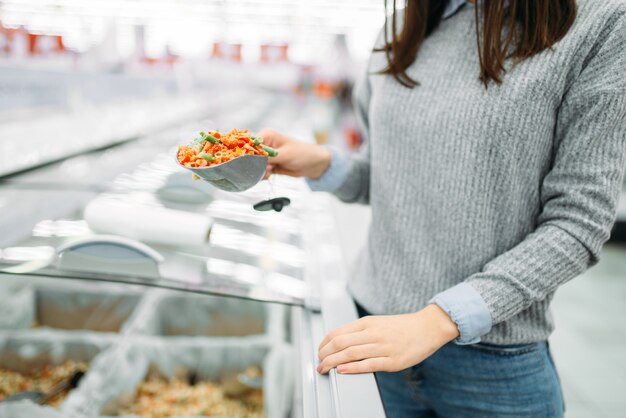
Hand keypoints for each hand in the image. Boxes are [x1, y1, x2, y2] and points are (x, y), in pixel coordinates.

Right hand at [256, 128, 330, 178]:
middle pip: (249, 156)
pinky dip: (263, 174)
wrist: (314, 164)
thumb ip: (267, 157)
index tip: (251, 164)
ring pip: (253, 165)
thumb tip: (251, 160)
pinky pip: (259, 171)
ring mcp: (265, 155)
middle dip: (254, 165)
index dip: (247, 155)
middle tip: (267, 168)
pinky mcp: (268, 164)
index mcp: (266, 135)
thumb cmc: (302, 154)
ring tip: (271, 171)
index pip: (249, 144)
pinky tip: (271, 173)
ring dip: (259, 171)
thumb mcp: (284, 155)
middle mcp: (264, 144)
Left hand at [317, 304, 458, 373]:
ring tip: (324, 369)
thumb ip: (360, 331)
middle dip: (324, 355)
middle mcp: (373, 333)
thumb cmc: (402, 327)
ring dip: (332, 363)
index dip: (323, 344)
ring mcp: (383, 347)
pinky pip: (368, 364)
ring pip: (350, 354)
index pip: (337, 333)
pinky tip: (342, 371)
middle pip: (340, 343)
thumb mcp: (377, 322)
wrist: (427, 327)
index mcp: (367, 323)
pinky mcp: (392, 361)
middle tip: (318, 364)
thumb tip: (339, 342)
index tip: (319, 352)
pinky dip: (352, 368)